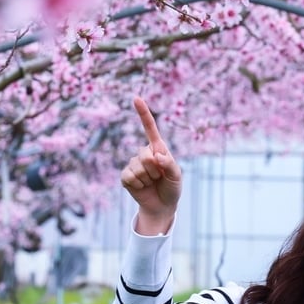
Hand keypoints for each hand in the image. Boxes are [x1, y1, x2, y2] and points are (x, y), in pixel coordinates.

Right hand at [119, 96, 182, 233]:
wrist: (162, 205)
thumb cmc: (171, 187)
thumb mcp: (177, 176)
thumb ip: (169, 164)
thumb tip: (156, 155)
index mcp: (157, 148)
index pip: (149, 128)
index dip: (143, 113)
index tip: (136, 98)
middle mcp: (144, 153)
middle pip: (145, 155)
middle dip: (155, 170)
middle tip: (160, 178)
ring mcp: (133, 164)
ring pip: (138, 168)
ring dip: (148, 179)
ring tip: (152, 183)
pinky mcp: (126, 176)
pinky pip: (129, 177)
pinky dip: (138, 185)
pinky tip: (142, 187)